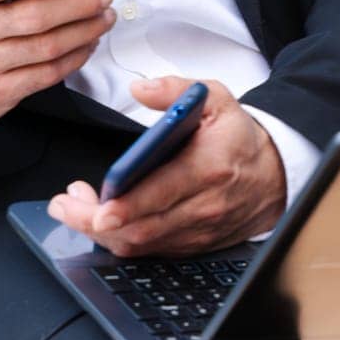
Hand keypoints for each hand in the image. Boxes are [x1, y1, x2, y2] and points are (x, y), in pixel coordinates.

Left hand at [46, 75, 285, 256]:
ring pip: (142, 243)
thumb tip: (141, 89)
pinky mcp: (192, 245)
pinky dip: (121, 239)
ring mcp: (197, 231)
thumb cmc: (239, 136)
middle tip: (64, 206)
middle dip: (95, 222)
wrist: (274, 175)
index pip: (162, 193)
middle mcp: (202, 206)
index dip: (127, 206)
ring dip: (102, 231)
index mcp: (208, 168)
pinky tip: (100, 220)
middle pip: (143, 227)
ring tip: (74, 208)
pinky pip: (151, 251)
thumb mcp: (215, 98)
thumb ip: (176, 89)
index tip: (99, 207)